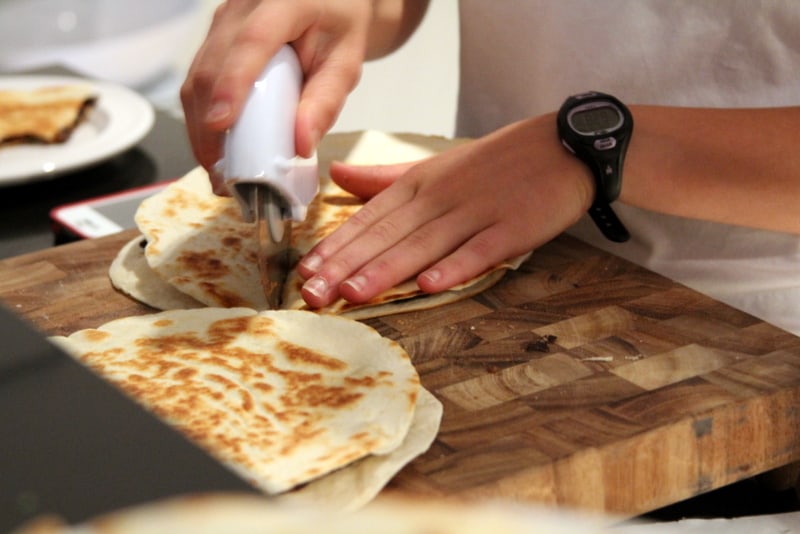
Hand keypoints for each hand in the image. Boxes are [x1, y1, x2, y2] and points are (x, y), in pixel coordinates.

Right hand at [181, 0, 373, 192]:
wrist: (327, 3)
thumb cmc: (338, 30)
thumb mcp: (346, 65)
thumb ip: (326, 102)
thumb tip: (300, 146)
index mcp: (284, 3)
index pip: (252, 42)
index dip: (233, 84)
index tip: (221, 124)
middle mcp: (243, 6)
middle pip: (212, 67)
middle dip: (209, 125)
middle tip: (222, 173)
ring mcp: (222, 20)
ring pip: (197, 77)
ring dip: (201, 128)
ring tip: (218, 170)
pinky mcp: (213, 38)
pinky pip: (198, 80)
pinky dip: (203, 118)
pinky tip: (216, 149)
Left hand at [297, 114, 596, 307]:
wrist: (563, 145)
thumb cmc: (496, 162)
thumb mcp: (436, 164)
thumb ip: (385, 176)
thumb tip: (338, 175)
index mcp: (420, 183)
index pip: (370, 218)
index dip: (336, 245)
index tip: (305, 271)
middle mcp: (441, 197)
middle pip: (388, 235)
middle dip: (347, 265)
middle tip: (313, 294)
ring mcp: (477, 212)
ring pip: (424, 244)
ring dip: (387, 269)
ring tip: (352, 293)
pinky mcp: (512, 228)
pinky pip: (480, 250)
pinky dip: (455, 267)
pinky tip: (429, 285)